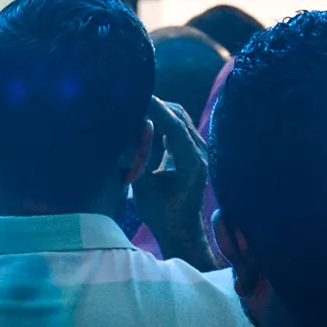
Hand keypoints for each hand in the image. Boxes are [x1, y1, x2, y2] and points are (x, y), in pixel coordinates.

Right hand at [132, 97, 217, 271]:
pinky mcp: (193, 150)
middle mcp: (201, 152)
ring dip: (159, 110)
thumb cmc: (163, 215)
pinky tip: (144, 119)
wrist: (182, 231)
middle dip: (155, 104)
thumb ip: (136, 162)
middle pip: (179, 115)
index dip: (155, 107)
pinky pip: (179, 126)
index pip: (174, 125)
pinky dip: (162, 119)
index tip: (137, 95)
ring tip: (134, 106)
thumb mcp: (144, 190)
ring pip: (180, 117)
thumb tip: (126, 135)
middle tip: (130, 98)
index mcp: (192, 162)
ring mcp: (199, 150)